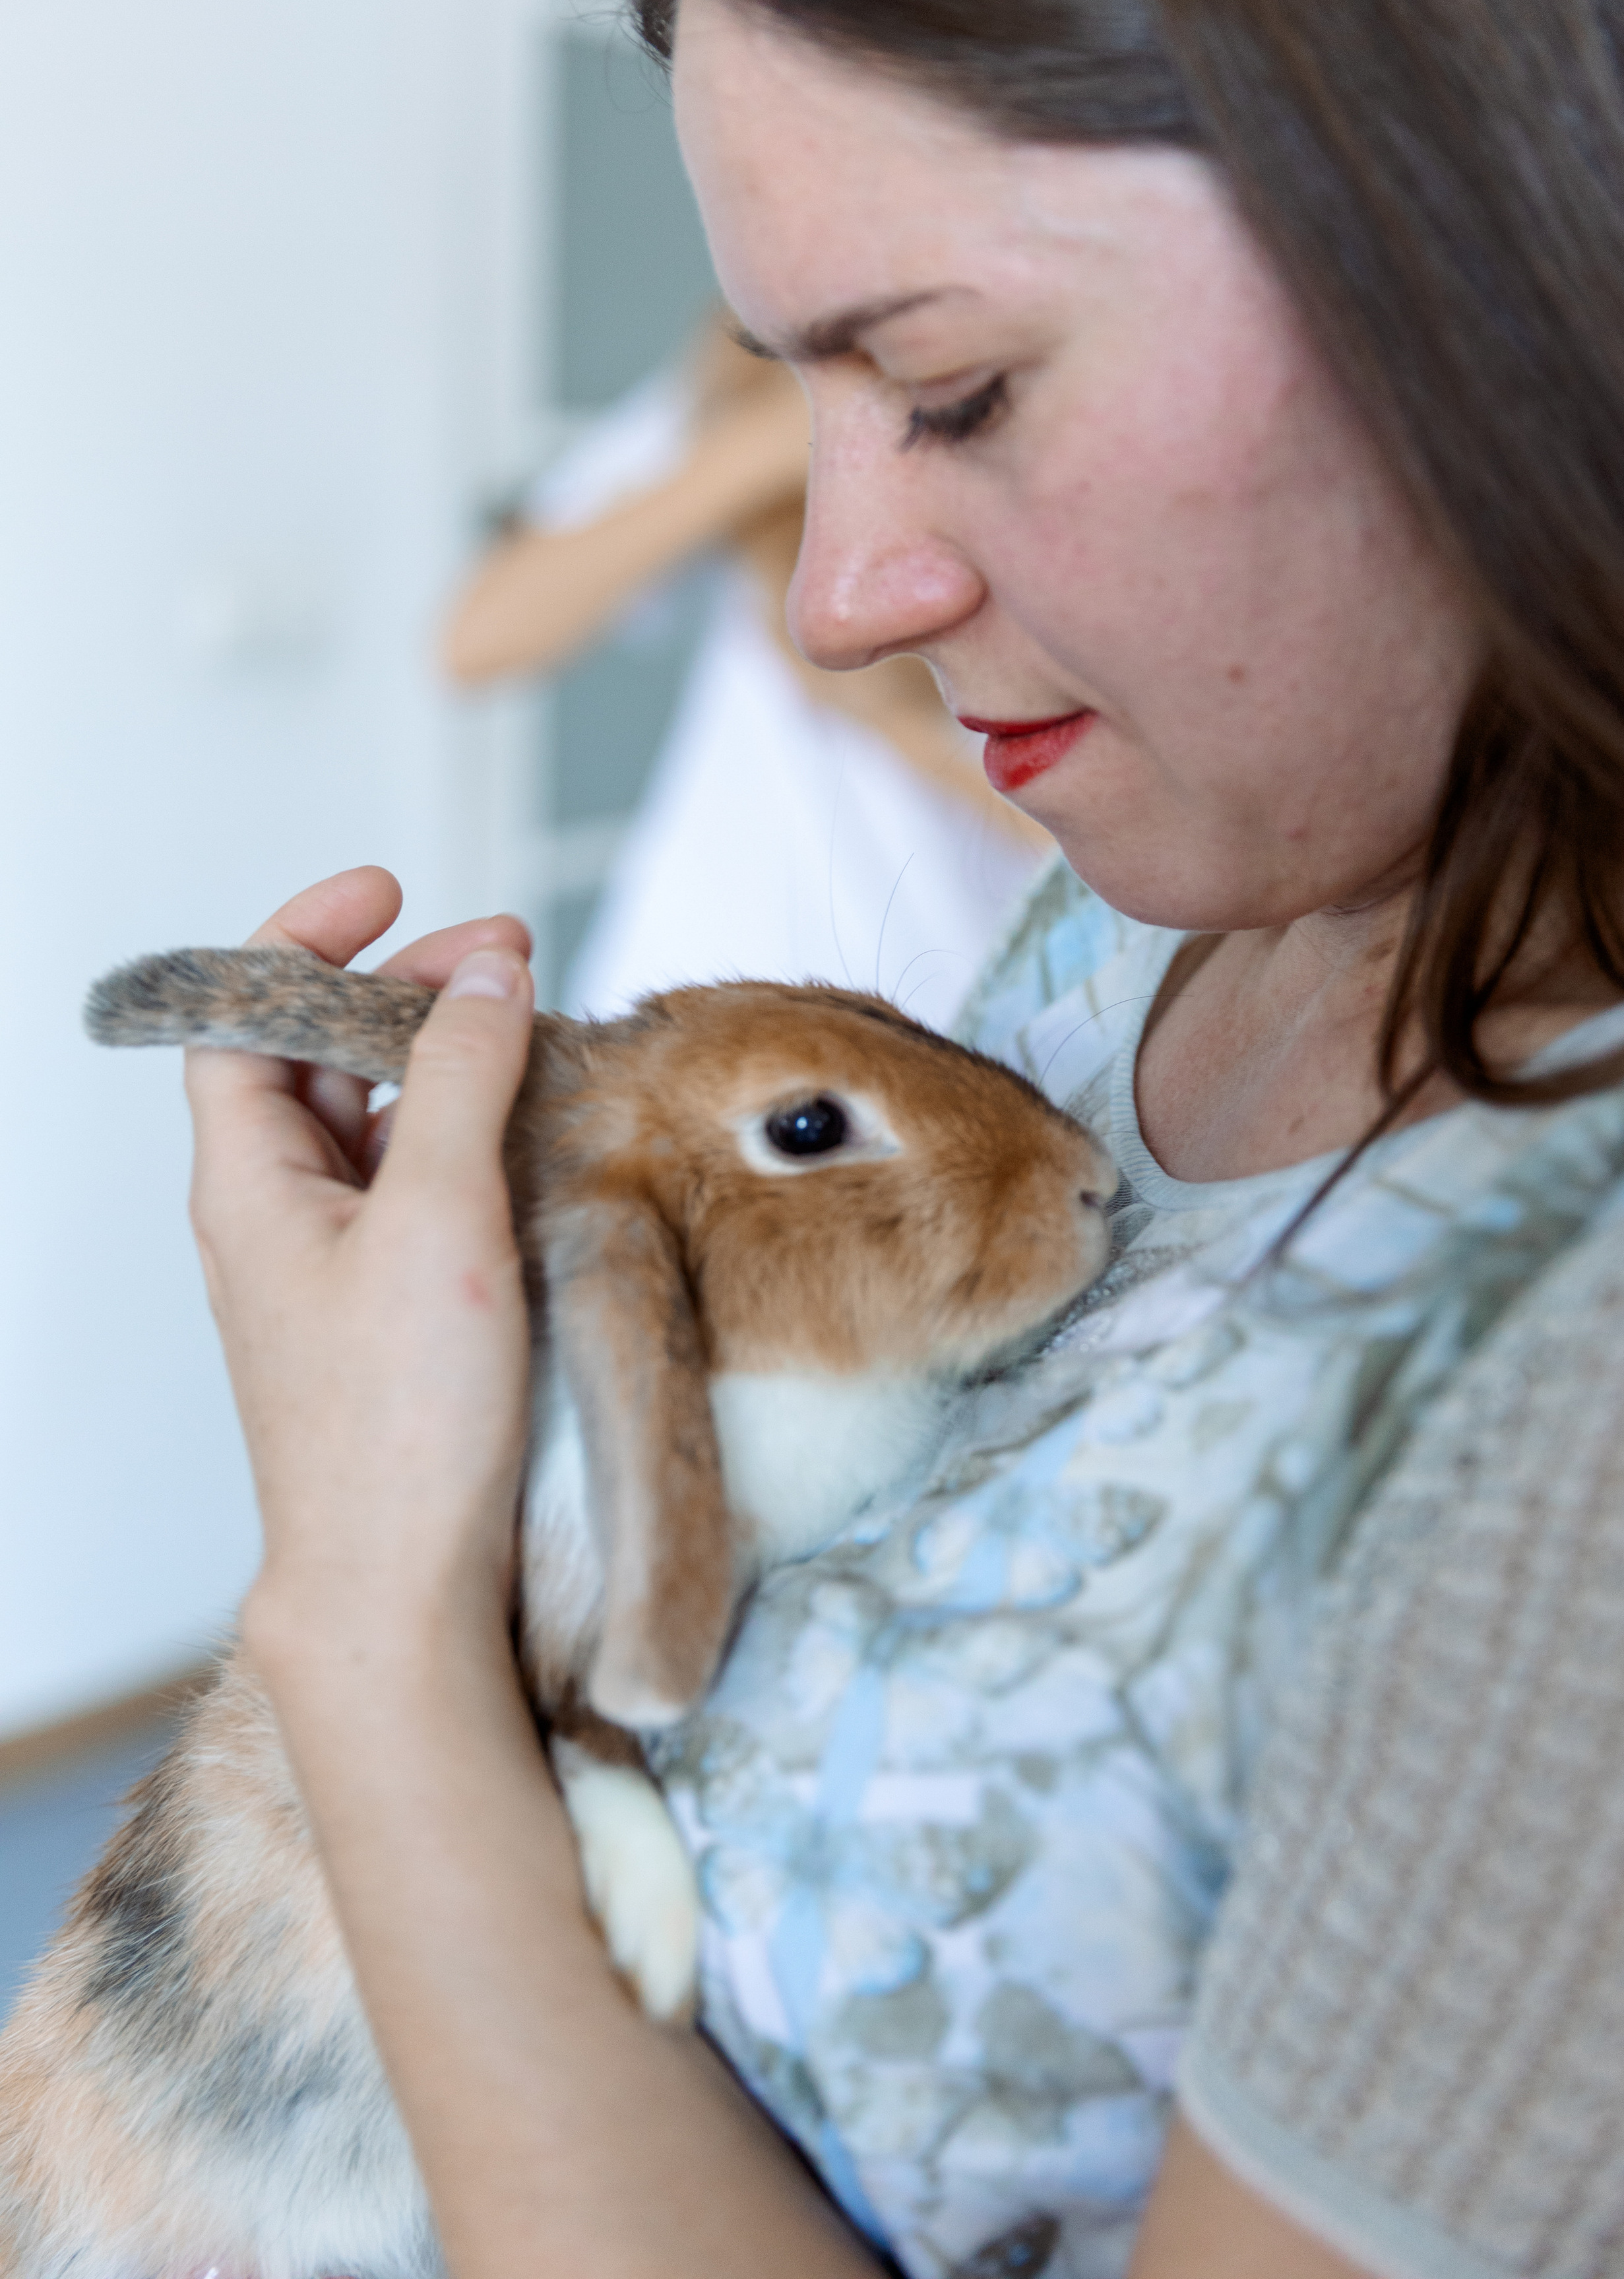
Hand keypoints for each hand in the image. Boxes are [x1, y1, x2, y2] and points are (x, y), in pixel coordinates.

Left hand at [182, 866, 536, 1666]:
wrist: (401, 1585)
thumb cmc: (401, 1420)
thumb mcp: (439, 1216)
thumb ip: (456, 1078)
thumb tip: (486, 973)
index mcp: (249, 1182)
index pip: (241, 1017)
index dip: (303, 938)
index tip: (392, 892)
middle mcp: (273, 1215)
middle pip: (313, 1055)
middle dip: (401, 988)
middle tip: (505, 959)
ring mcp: (327, 1265)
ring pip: (368, 1120)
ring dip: (439, 1060)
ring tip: (530, 1031)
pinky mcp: (382, 1310)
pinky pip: (409, 1185)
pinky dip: (462, 1135)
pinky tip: (529, 1133)